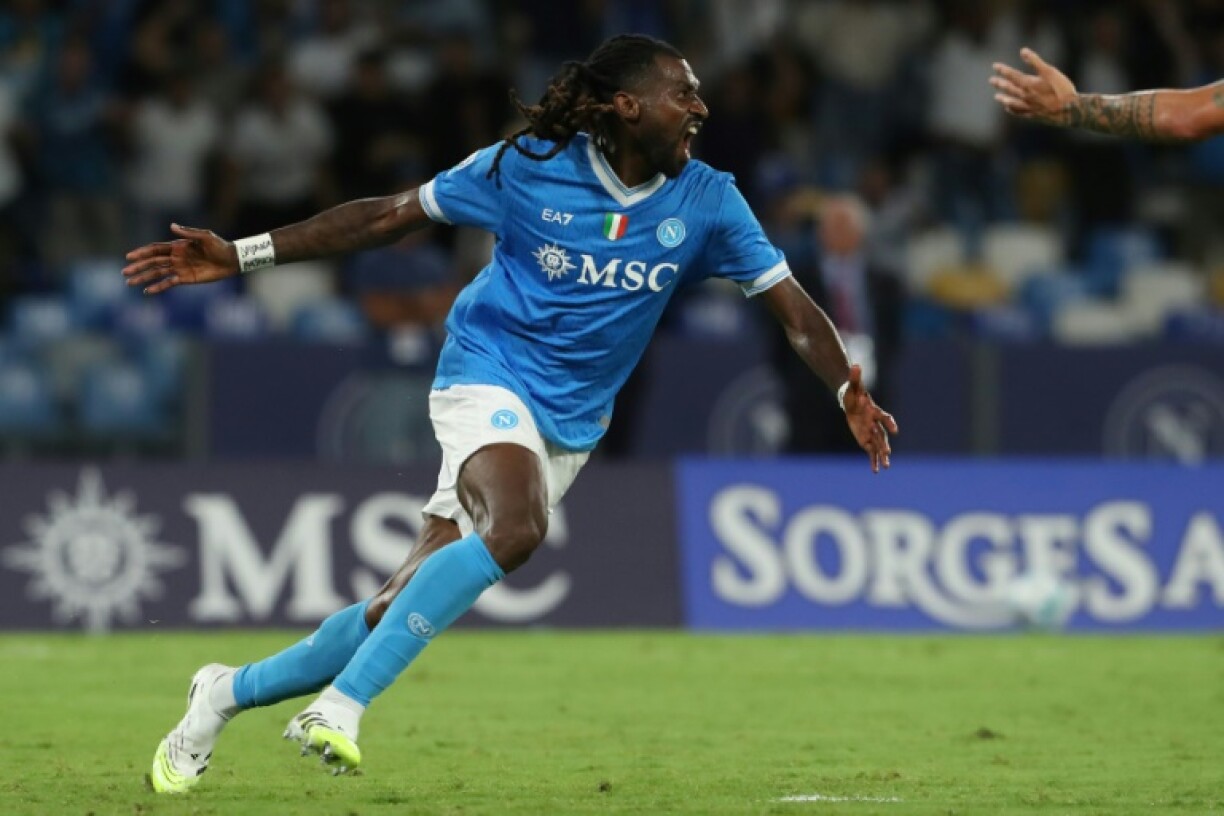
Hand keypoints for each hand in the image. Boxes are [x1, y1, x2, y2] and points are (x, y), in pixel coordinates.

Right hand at [122, 223, 239, 294]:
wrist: (231, 260)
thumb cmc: (219, 246)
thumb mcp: (205, 236)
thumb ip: (188, 233)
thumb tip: (170, 226)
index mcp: (178, 246)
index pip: (155, 249)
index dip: (142, 253)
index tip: (129, 257)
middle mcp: (175, 257)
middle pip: (152, 262)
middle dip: (138, 267)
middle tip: (124, 272)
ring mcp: (179, 268)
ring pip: (157, 273)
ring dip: (144, 278)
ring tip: (130, 283)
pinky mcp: (186, 279)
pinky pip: (169, 283)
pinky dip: (158, 287)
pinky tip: (148, 292)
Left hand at [841, 364, 898, 473]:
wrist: (852, 402)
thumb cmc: (854, 394)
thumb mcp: (853, 386)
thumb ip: (855, 377)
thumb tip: (855, 365)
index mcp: (875, 411)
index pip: (884, 417)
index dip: (890, 423)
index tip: (895, 430)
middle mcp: (876, 424)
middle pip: (882, 436)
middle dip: (885, 445)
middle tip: (888, 454)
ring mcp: (872, 432)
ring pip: (879, 446)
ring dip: (882, 456)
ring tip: (886, 467)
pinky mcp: (866, 439)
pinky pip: (871, 451)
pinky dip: (873, 460)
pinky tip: (876, 471)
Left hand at [990, 48, 1077, 125]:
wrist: (1070, 110)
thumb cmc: (1061, 89)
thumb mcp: (1049, 71)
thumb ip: (1035, 61)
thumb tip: (1022, 50)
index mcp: (1029, 84)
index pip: (1012, 75)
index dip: (1003, 70)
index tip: (995, 66)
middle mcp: (1026, 96)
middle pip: (1010, 89)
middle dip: (1000, 83)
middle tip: (991, 80)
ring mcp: (1028, 107)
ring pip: (1012, 102)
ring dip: (1004, 98)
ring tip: (996, 97)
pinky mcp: (1033, 115)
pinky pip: (1019, 112)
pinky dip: (1012, 109)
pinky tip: (1008, 108)